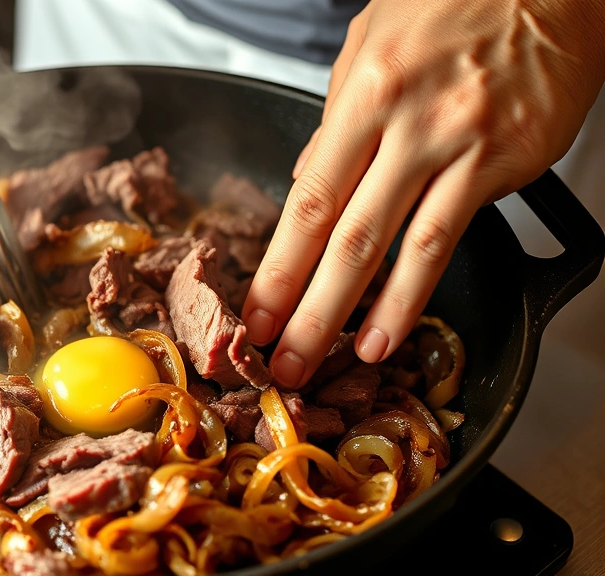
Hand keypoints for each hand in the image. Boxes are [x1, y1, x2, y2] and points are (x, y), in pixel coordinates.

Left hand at [241, 0, 604, 387]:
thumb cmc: (457, 3)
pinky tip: (389, 330)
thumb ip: (337, 118)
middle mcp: (404, 122)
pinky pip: (446, 239)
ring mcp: (455, 144)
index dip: (276, 265)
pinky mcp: (501, 162)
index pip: (305, 200)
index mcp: (363, 93)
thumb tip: (305, 178)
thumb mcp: (371, 43)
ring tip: (327, 359)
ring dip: (352, 313)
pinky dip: (414, 295)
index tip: (255, 310)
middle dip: (301, 306)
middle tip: (276, 358)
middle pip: (339, 234)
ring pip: (390, 247)